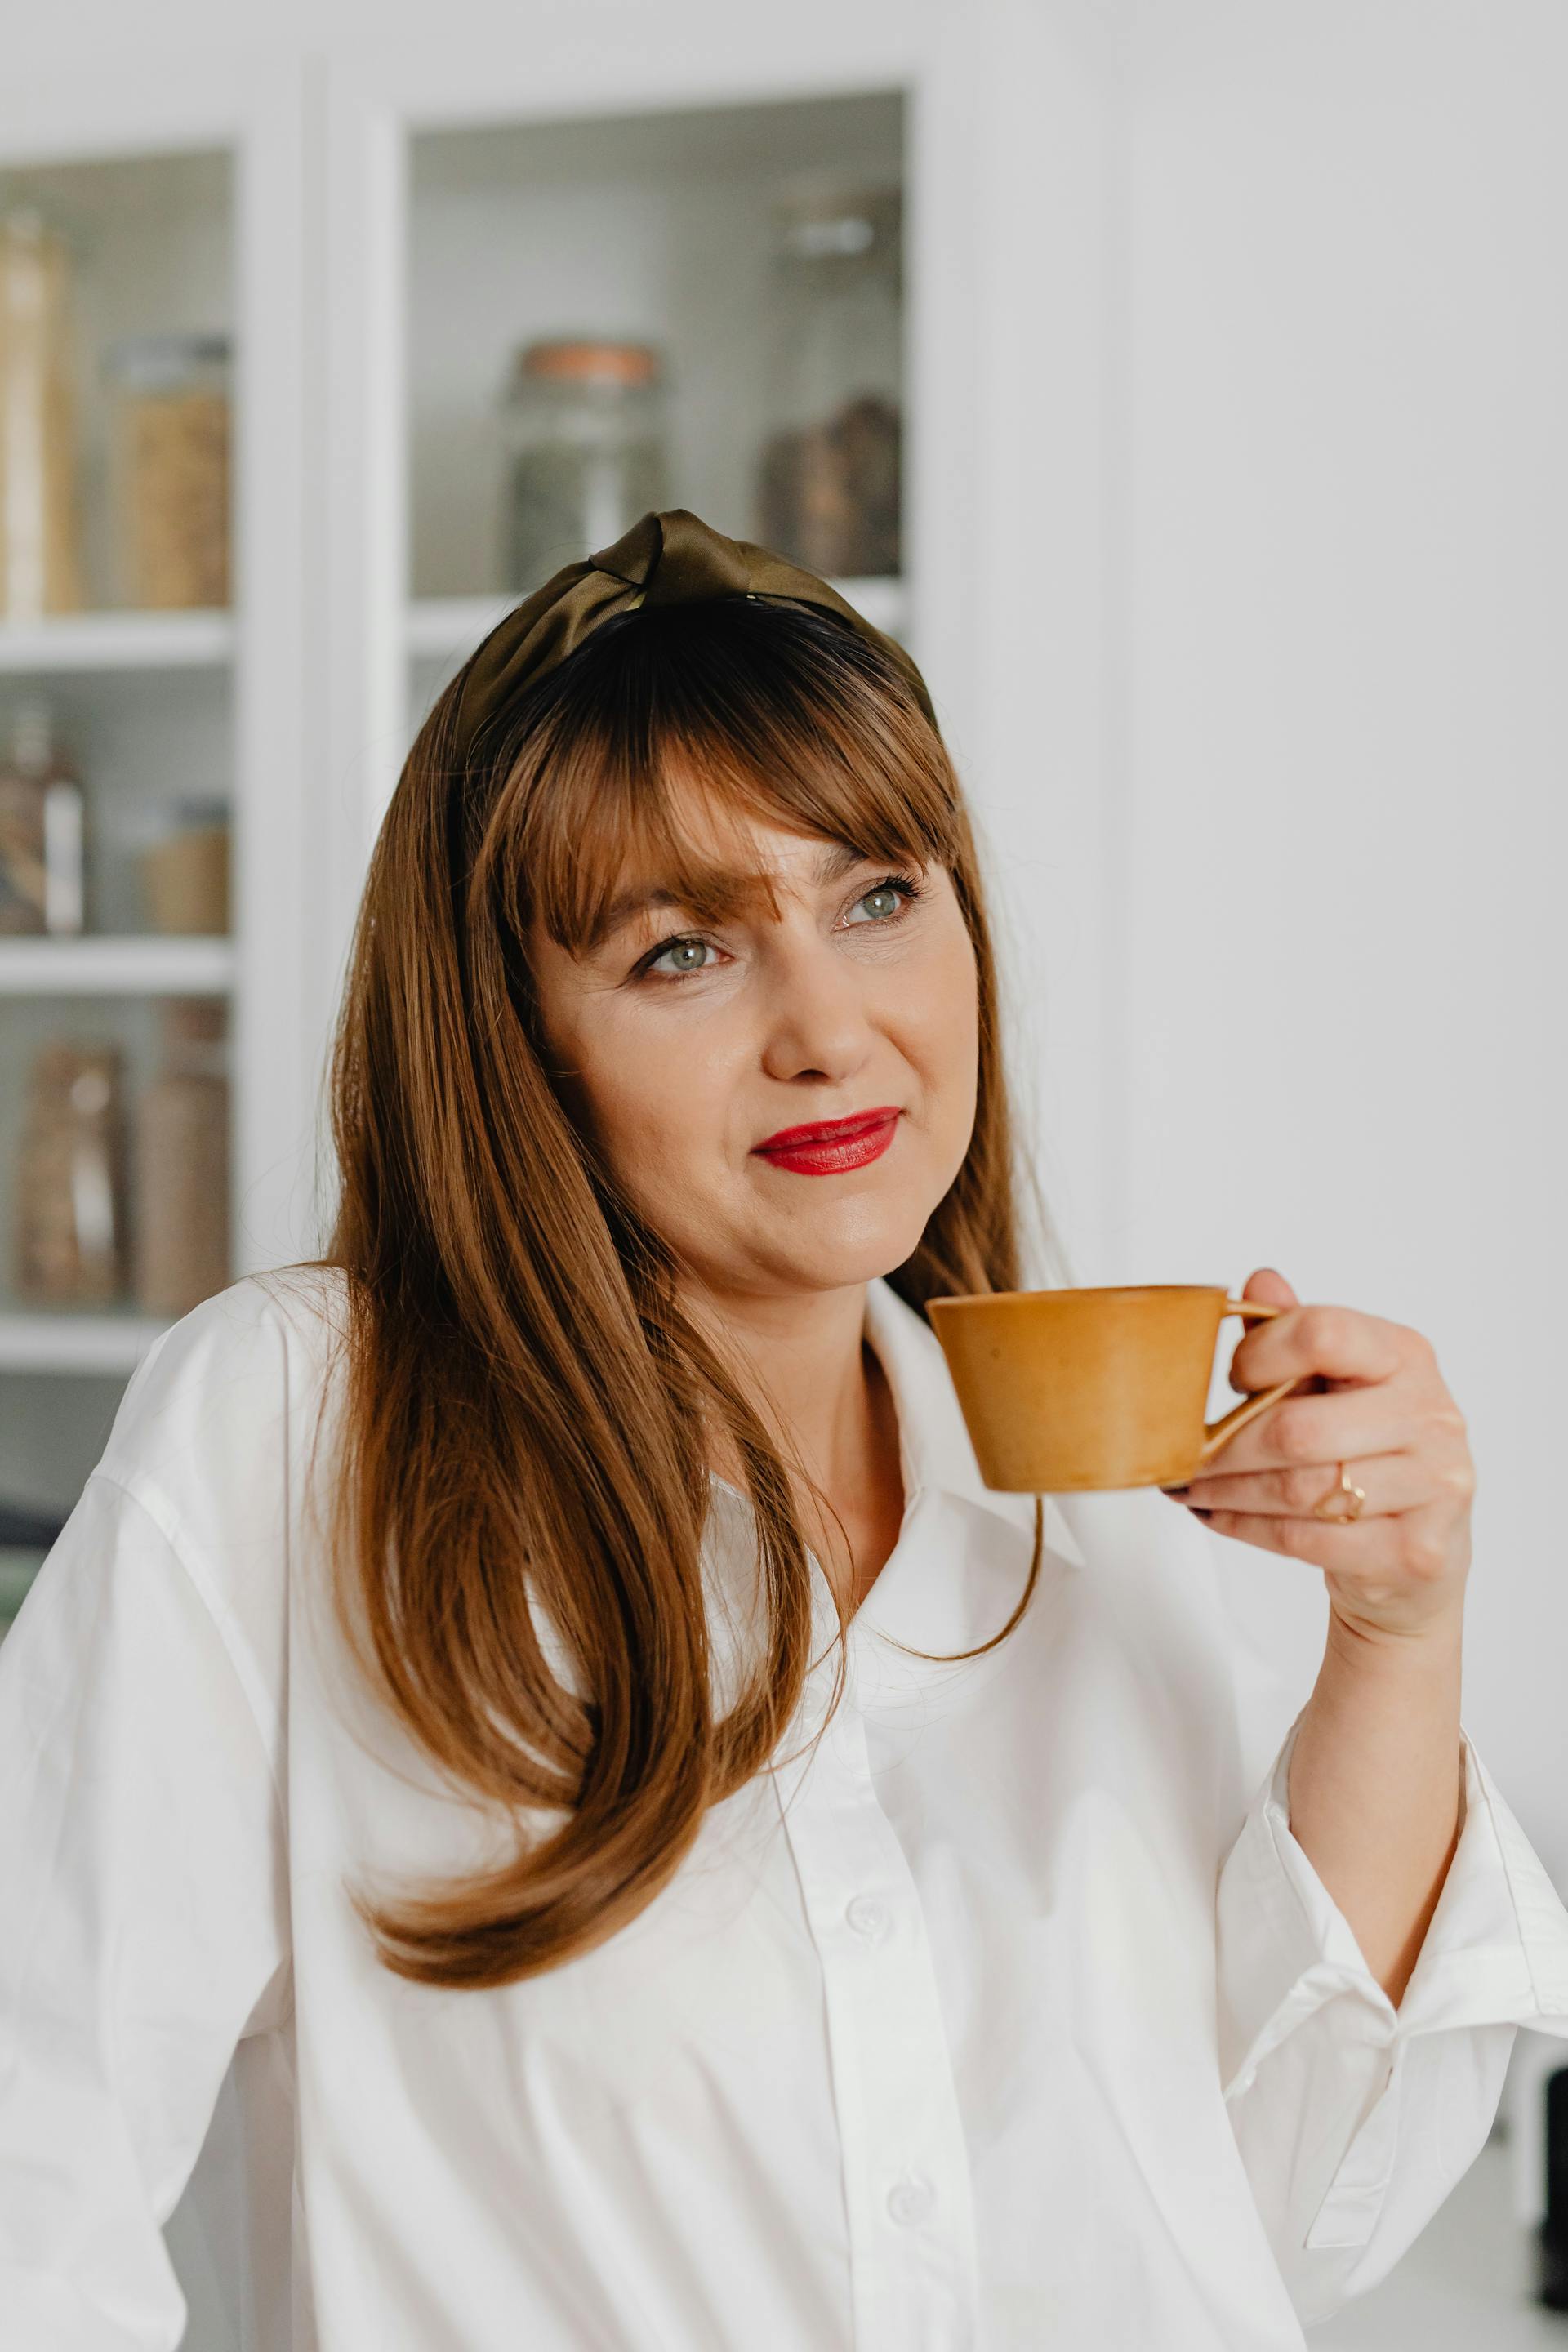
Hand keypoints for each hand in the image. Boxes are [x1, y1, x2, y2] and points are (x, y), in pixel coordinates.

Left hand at [1162, 1267, 1473, 1645]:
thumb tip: (1260, 1283)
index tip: (1229, 1378)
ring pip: (1299, 1490)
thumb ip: (1295, 1335)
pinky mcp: (1418, 1551)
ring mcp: (1434, 1485)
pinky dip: (1249, 1528)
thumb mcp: (1333, 1385)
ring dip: (1227, 1492)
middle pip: (1298, 1429)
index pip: (1323, 1334)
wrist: (1416, 1554)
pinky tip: (1220, 1517)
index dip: (1259, 1355)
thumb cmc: (1365, 1454)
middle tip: (1181, 1457)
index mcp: (1406, 1356)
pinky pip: (1308, 1538)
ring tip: (1190, 1488)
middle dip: (1224, 1448)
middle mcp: (1432, 1415)